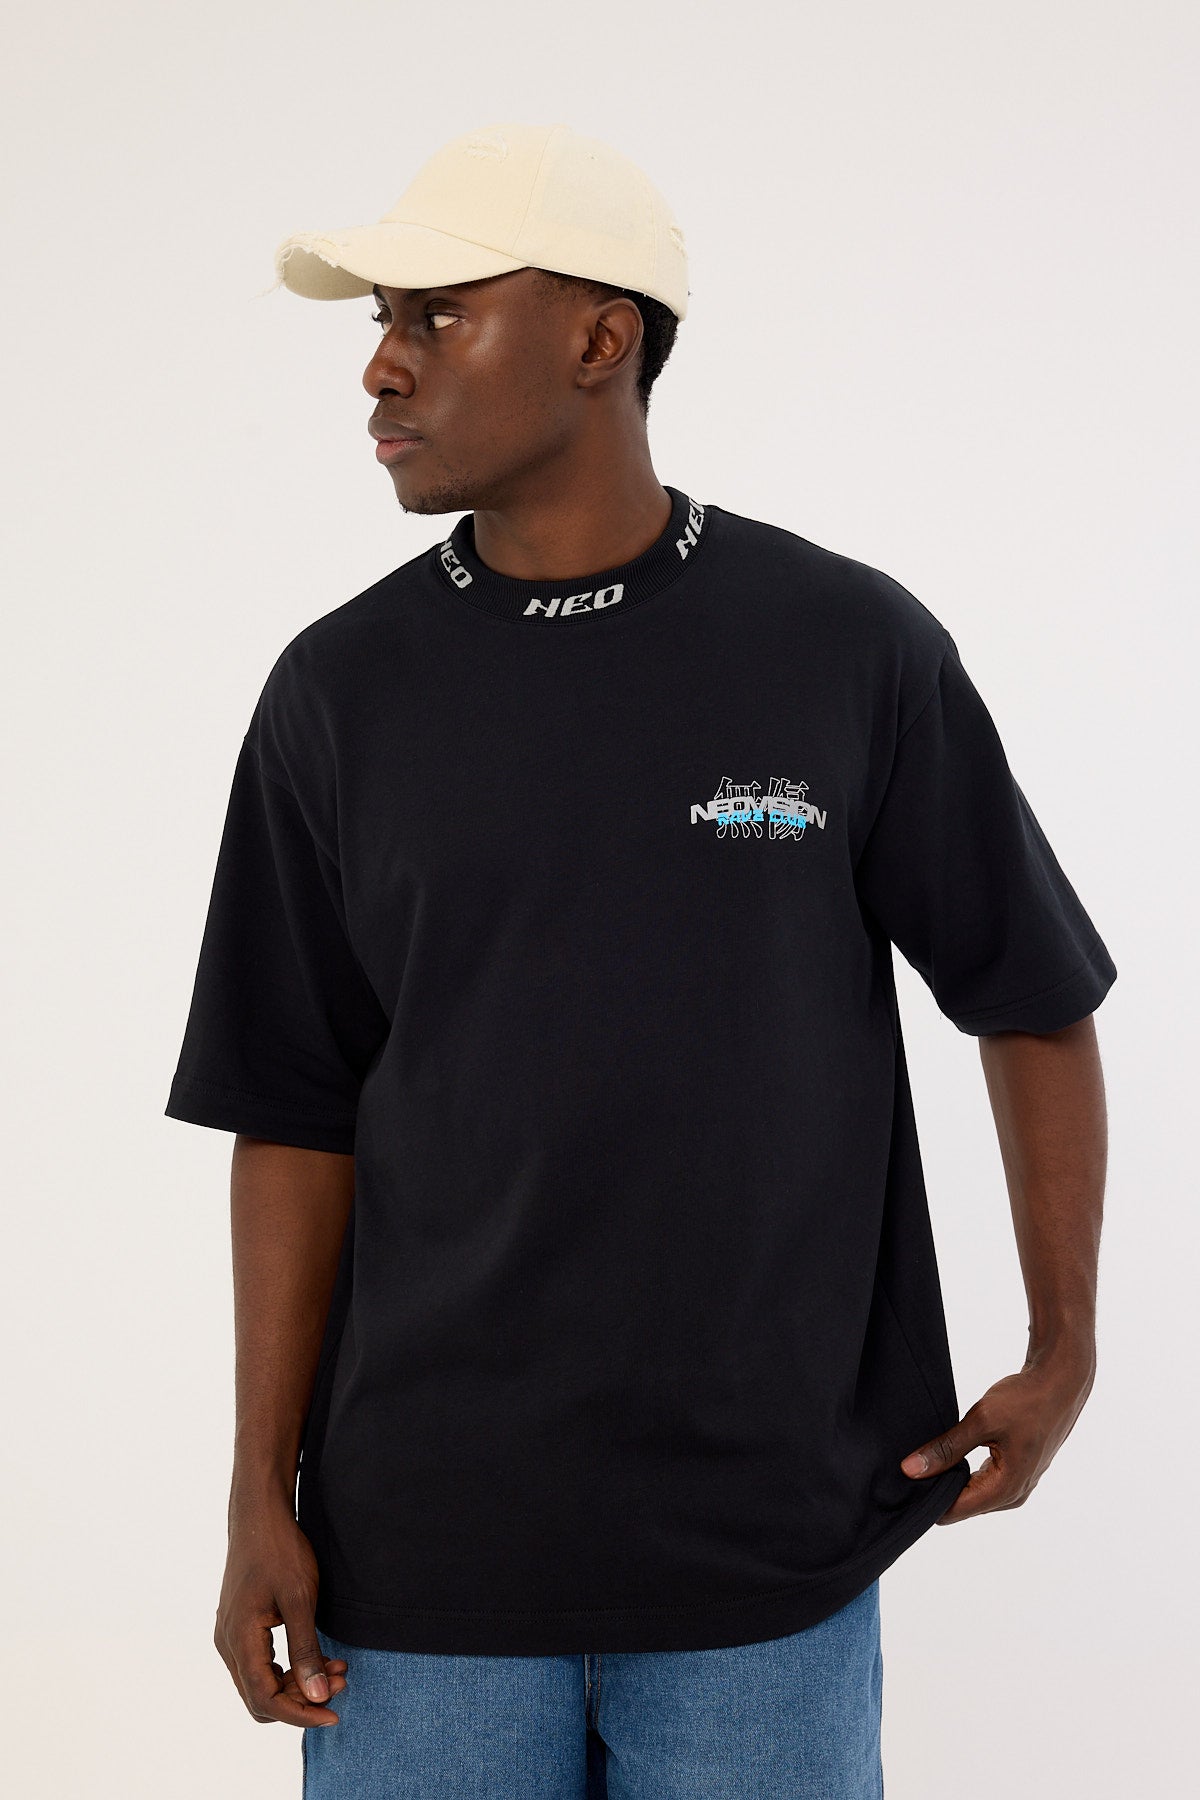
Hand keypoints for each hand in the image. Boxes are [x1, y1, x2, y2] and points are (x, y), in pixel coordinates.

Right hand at [214, 1501, 348, 1725]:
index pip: (265, 1699)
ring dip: (297, 1683)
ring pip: (261, 1681)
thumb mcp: (300, 1599)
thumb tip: (317, 1696)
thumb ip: (306, 1650)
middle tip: (340, 1682)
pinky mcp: (239, 1626)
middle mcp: (228, 1643)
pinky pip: (261, 1663)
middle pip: (261, 1696)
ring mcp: (230, 1635)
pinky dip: (288, 1668)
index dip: (300, 1714)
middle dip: (302, 1698)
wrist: (259, 1514)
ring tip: (336, 1669)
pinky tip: (317, 1657)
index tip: (333, 1714)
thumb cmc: (280, 1550)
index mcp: (239, 1639)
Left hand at [899, 1345, 1095, 1524]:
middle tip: (911, 1464)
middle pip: (962, 1506)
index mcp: (1006, 1489)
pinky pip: (982, 1483)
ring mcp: (1017, 1486)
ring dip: (950, 1479)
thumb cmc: (1026, 1400)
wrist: (1060, 1383)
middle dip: (936, 1489)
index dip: (926, 1498)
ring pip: (971, 1494)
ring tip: (927, 1457)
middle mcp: (1013, 1496)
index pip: (953, 1511)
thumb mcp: (982, 1420)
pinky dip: (964, 1473)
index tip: (904, 1479)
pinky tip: (949, 1456)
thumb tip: (910, 1470)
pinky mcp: (1017, 1473)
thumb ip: (946, 1448)